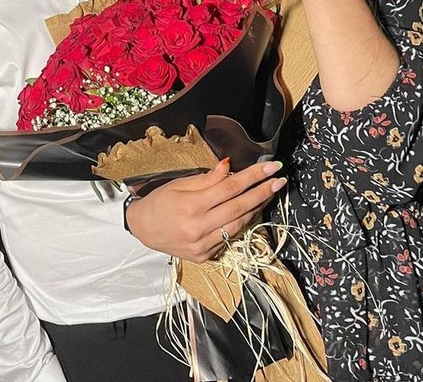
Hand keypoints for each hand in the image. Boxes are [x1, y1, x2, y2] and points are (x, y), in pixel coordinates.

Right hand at [125, 158, 285, 262]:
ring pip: (239, 223)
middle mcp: (199, 227)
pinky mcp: (206, 256)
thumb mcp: (179, 184)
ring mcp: (204, 245)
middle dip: (263, 191)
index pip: (230, 187)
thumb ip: (207, 178)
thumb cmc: (159, 202)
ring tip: (270, 192)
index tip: (270, 166)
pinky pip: (230, 236)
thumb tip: (229, 166)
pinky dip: (242, 221)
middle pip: (239, 206)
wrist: (143, 230)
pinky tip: (251, 210)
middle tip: (279, 179)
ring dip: (258, 207)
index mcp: (191, 205)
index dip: (253, 176)